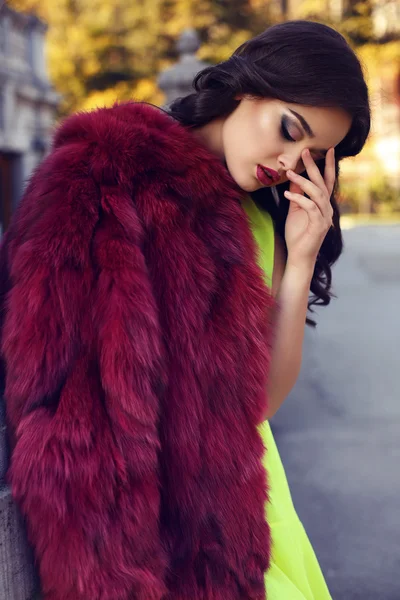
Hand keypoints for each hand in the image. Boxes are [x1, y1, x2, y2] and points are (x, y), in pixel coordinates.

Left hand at [283, 148, 334, 269]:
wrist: (299, 256)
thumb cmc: (297, 235)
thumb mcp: (295, 211)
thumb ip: (297, 196)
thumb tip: (294, 179)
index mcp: (323, 204)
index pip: (327, 181)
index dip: (328, 165)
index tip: (327, 150)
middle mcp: (327, 209)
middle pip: (323, 183)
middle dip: (314, 166)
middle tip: (305, 152)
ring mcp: (325, 217)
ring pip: (317, 193)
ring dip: (303, 182)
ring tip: (290, 173)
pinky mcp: (319, 225)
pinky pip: (310, 207)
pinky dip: (299, 199)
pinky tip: (287, 194)